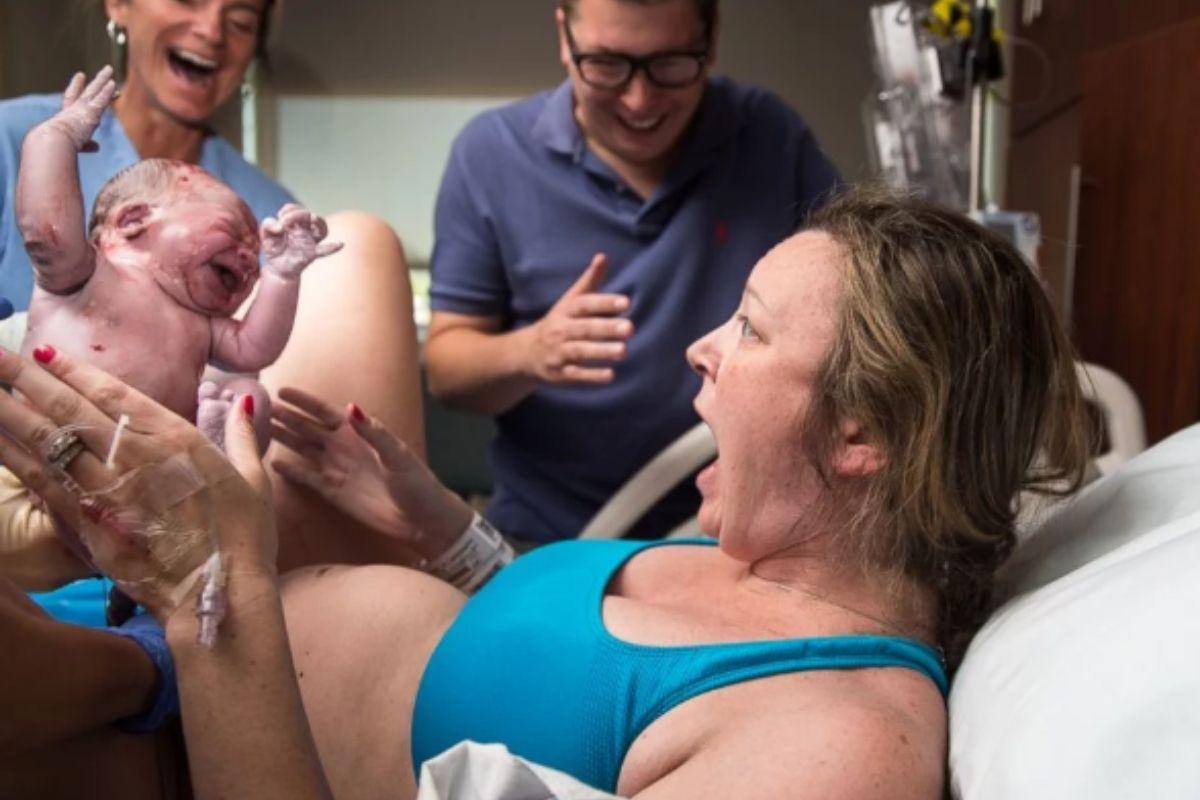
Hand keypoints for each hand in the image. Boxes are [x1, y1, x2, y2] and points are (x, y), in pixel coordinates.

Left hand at [0, 346, 274, 624]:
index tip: (43, 351)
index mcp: (178, 438)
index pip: (114, 394)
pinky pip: (42, 482)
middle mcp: (136, 454)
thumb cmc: (244, 539)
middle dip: (27, 378)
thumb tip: (245, 398)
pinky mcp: (88, 522)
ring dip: (9, 411)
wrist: (220, 592)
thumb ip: (243, 435)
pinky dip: (13, 458)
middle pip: (71, 407)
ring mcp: (108, 487)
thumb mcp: (254, 480)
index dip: (74, 371)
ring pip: (49, 440)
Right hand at [44, 67, 116, 152]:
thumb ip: (88, 145)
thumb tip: (97, 147)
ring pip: (94, 91)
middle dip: (96, 82)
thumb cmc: (58, 147)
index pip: (72, 98)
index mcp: (65, 116)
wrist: (52, 142)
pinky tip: (113, 83)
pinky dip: (107, 93)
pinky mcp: (90, 113)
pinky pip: (100, 100)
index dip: (76, 87)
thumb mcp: (75, 145)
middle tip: (105, 72)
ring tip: (109, 68)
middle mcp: (73, 109)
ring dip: (102, 80)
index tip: (81, 75)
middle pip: (86, 92)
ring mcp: (82, 109)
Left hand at [260, 204, 343, 278]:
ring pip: (322, 229)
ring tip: (313, 217)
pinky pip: (325, 250)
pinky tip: (340, 244)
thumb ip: (267, 225)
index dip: (288, 211)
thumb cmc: (274, 248)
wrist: (277, 268)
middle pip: (310, 215)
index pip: (294, 209)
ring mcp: (310, 241)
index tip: (279, 221)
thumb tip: (279, 226)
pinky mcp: (312, 254)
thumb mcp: (265, 235)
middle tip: (287, 220)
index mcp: (294, 223)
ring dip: (319, 222)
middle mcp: (305, 230)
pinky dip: (332, 247)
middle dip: (300, 213)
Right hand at [270, 387, 471, 558]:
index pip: (324, 411)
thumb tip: (350, 407)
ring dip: (282, 438)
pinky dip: (289, 470)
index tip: (280, 390)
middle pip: (307, 427)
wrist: (422, 520)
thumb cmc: (417, 483)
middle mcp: (344, 447)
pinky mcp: (332, 491)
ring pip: (302, 448)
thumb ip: (373, 432)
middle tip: (258, 407)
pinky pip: (306, 477)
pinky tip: (271, 462)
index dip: (302, 401)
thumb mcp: (397, 455)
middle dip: (284, 416)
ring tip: (258, 428)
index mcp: (359, 433)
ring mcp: (336, 468)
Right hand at [523, 253, 632, 384]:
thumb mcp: (570, 301)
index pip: (584, 304)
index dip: (604, 302)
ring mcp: (558, 353)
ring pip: (579, 351)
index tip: (626, 302)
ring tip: (624, 350)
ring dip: (601, 352)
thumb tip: (603, 256)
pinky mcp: (560, 373)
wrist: (525, 353)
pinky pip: (576, 374)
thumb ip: (589, 281)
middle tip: (630, 328)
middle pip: (584, 329)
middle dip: (606, 328)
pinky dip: (592, 376)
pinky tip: (611, 375)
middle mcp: (560, 330)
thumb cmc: (558, 322)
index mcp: (565, 311)